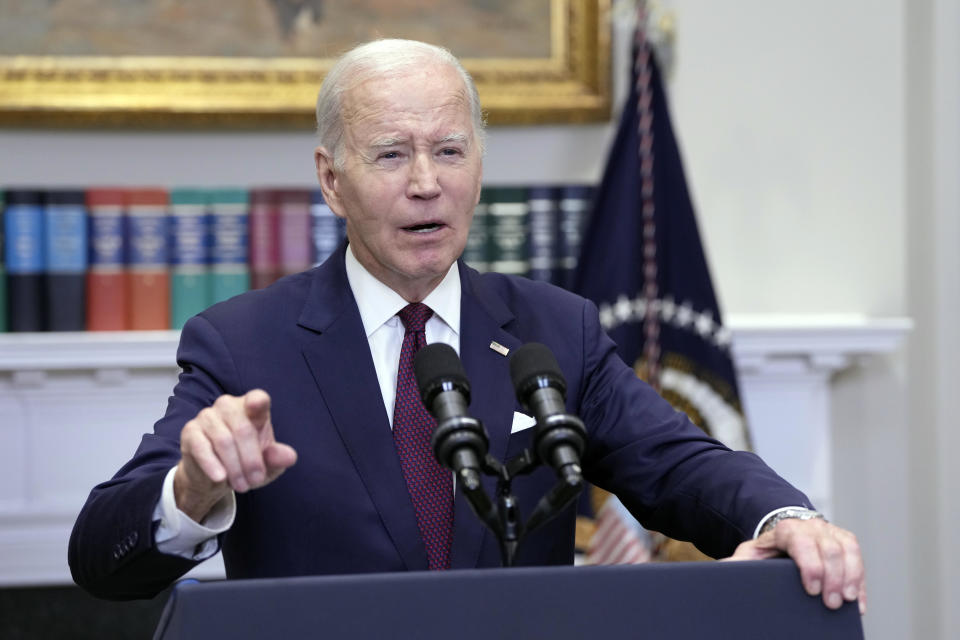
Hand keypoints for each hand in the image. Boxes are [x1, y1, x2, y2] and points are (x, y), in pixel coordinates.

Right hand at [174, 389, 297, 521]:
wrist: (216, 477)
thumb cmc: (246, 463)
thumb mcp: (267, 465)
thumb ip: (277, 458)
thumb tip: (290, 457)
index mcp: (252, 407)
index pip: (257, 399)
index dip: (257, 402)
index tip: (256, 405)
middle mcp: (228, 405)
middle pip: (243, 429)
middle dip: (251, 460)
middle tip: (255, 481)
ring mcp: (207, 416)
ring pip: (224, 440)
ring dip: (235, 467)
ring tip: (242, 485)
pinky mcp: (190, 431)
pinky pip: (202, 447)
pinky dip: (212, 464)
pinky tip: (220, 478)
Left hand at [724, 517, 865, 614]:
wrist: (784, 537)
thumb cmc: (767, 550)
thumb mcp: (750, 555)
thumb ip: (738, 563)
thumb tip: (722, 573)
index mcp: (786, 529)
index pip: (802, 542)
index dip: (810, 565)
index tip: (812, 590)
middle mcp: (812, 527)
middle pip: (829, 548)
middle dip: (833, 577)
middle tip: (830, 603)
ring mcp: (831, 533)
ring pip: (848, 550)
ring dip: (851, 577)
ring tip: (847, 601)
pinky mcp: (845, 542)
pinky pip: (858, 558)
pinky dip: (860, 580)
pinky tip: (857, 601)